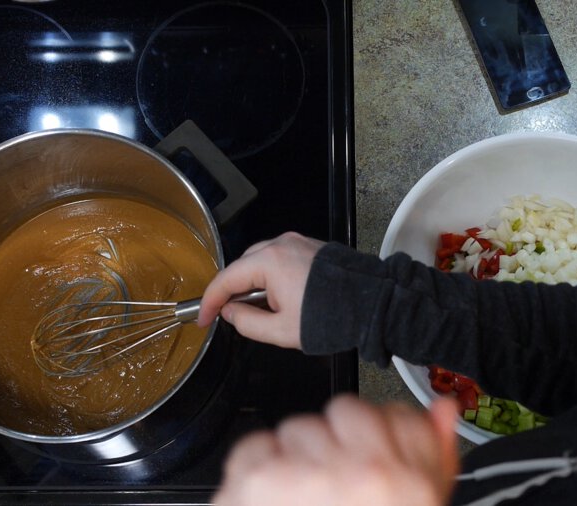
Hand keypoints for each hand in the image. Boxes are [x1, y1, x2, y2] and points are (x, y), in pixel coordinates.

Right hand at [197, 231, 324, 348]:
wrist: (373, 304)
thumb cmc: (331, 318)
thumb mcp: (281, 331)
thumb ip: (247, 322)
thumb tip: (230, 313)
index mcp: (270, 262)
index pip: (226, 280)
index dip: (210, 301)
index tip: (203, 318)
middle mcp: (282, 245)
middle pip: (242, 265)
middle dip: (232, 290)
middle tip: (229, 315)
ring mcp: (298, 243)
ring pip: (260, 260)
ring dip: (252, 282)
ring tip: (259, 309)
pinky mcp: (311, 247)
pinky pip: (280, 258)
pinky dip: (271, 275)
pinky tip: (279, 297)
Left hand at [213, 394, 460, 505]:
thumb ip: (433, 459)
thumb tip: (441, 410)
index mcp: (409, 486)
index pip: (400, 416)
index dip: (381, 440)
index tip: (372, 461)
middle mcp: (364, 474)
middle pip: (348, 413)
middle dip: (339, 447)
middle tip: (332, 493)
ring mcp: (309, 475)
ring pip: (301, 427)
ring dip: (298, 459)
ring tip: (302, 504)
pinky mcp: (259, 481)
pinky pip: (257, 445)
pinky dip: (259, 470)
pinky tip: (274, 504)